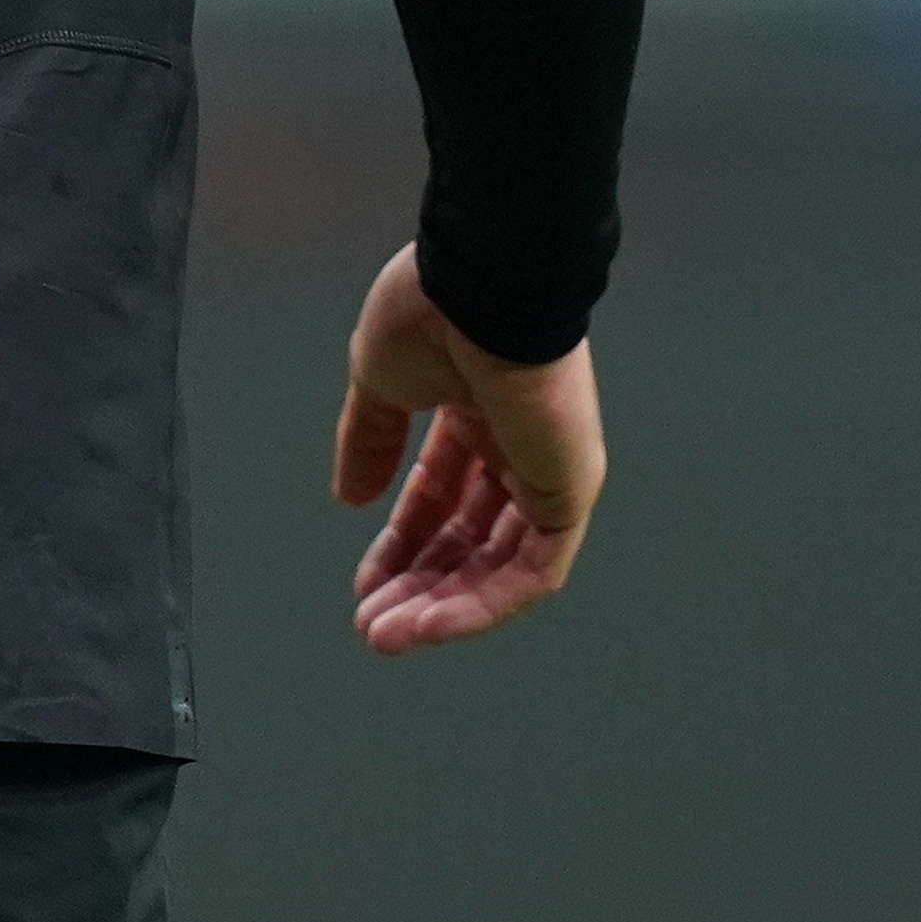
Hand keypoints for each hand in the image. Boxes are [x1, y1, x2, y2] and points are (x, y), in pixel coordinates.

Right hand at [330, 242, 604, 654]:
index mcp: (475, 408)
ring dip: (443, 606)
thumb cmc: (432, 314)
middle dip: (417, 584)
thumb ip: (370, 441)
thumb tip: (351, 499)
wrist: (483, 286)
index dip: (401, 542)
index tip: (363, 584)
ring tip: (388, 635)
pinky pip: (533, 571)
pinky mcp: (569, 492)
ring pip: (498, 564)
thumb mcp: (380, 381)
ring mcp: (547, 470)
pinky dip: (484, 603)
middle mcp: (516, 443)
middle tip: (371, 625)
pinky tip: (432, 623)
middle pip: (467, 536)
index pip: (441, 494)